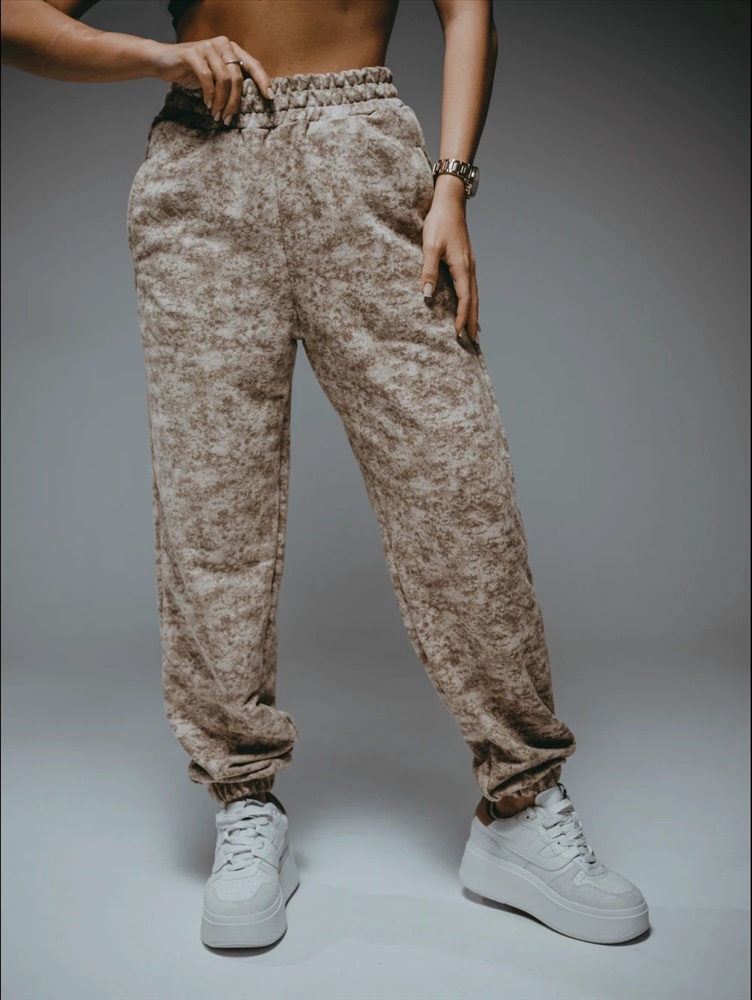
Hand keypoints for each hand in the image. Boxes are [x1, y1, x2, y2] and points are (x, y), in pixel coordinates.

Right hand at [150, 36, 271, 124]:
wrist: (163, 61)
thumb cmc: (192, 71)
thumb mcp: (215, 75)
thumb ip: (231, 80)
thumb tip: (250, 102)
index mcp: (231, 48)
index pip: (253, 64)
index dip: (263, 81)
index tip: (270, 97)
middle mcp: (222, 44)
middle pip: (237, 78)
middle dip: (234, 102)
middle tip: (227, 118)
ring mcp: (207, 46)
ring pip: (223, 80)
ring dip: (220, 102)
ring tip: (216, 114)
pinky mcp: (193, 53)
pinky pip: (207, 78)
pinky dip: (208, 95)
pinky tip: (206, 104)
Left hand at [420, 174, 479, 345]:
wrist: (450, 201)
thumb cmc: (438, 221)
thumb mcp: (429, 245)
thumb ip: (428, 270)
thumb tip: (427, 295)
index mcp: (461, 266)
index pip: (464, 299)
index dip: (462, 317)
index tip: (458, 333)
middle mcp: (469, 268)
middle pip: (474, 301)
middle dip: (473, 322)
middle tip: (474, 343)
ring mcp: (470, 265)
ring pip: (475, 295)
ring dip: (475, 314)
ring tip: (475, 332)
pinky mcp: (467, 262)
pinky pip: (472, 288)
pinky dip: (473, 302)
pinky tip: (472, 308)